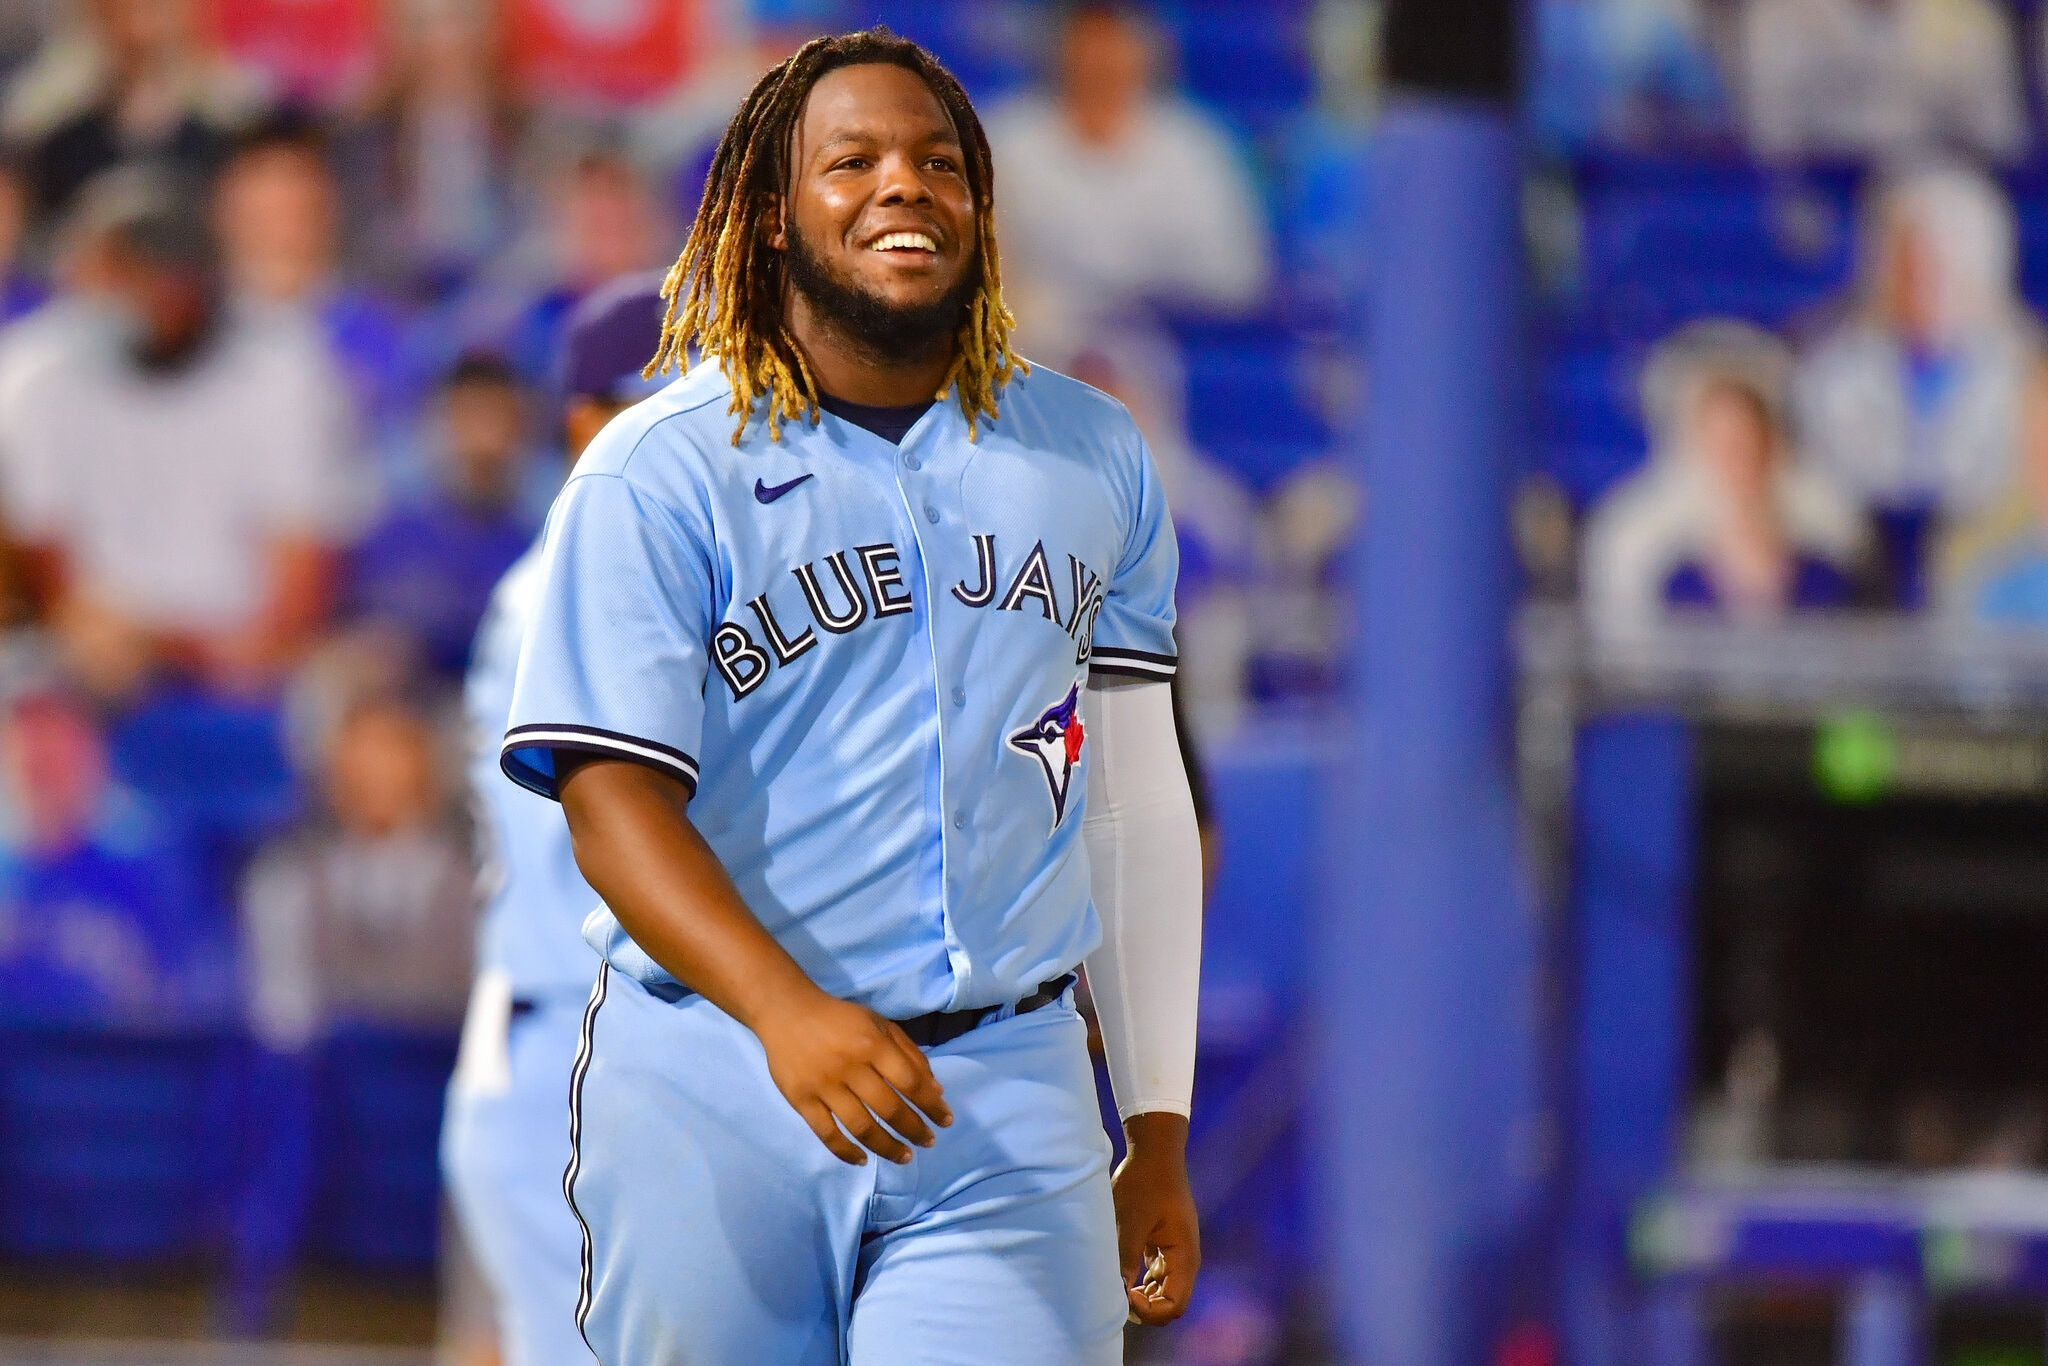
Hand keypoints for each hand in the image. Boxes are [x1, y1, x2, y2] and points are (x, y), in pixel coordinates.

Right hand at [752, 989, 952, 1165]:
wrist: (787, 1012)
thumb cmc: (840, 1019)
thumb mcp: (880, 1024)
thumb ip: (910, 1054)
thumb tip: (936, 1090)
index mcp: (873, 1044)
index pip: (910, 1082)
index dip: (931, 1105)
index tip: (945, 1121)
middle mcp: (850, 1066)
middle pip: (888, 1108)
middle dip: (914, 1129)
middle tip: (928, 1142)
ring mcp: (824, 1086)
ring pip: (860, 1126)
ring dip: (886, 1146)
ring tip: (904, 1156)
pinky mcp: (801, 1100)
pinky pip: (826, 1133)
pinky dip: (845, 1151)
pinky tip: (862, 1160)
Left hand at [1114, 1111, 1199, 1324]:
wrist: (1153, 1152)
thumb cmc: (1143, 1184)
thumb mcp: (1129, 1223)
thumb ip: (1125, 1260)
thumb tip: (1116, 1295)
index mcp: (1184, 1257)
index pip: (1173, 1306)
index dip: (1149, 1311)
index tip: (1125, 1295)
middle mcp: (1185, 1259)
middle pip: (1171, 1303)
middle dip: (1146, 1307)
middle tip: (1117, 1295)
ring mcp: (1176, 1252)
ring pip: (1163, 1290)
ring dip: (1143, 1295)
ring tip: (1117, 1285)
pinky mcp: (1165, 1243)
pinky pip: (1158, 1274)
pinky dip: (1142, 1280)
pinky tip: (1122, 1272)